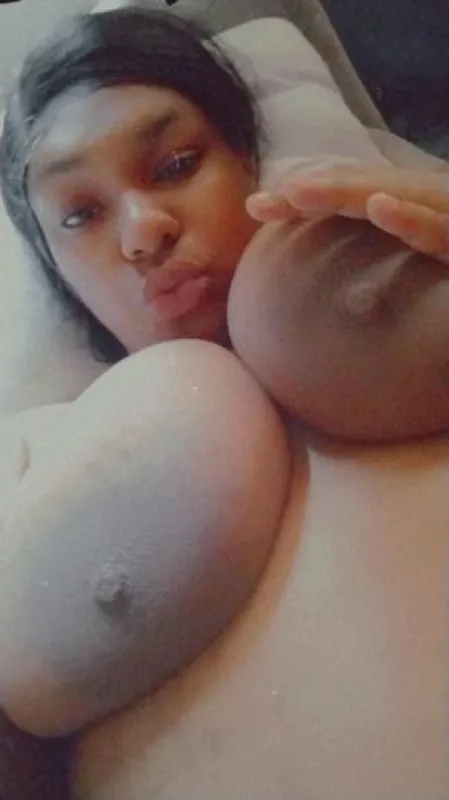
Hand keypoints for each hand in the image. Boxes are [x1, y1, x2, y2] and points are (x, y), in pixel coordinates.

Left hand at [246, 164, 448, 261]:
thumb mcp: (425, 265)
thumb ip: (389, 259)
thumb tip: (346, 278)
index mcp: (413, 207)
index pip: (353, 198)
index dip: (307, 197)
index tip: (259, 209)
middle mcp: (428, 203)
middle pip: (364, 191)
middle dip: (309, 191)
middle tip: (258, 204)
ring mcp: (447, 214)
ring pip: (394, 197)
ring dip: (343, 192)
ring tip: (295, 193)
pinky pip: (441, 230)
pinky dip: (411, 217)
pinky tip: (378, 207)